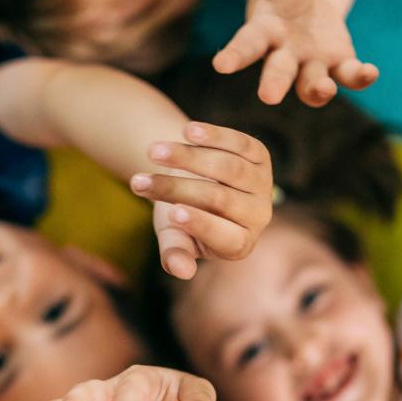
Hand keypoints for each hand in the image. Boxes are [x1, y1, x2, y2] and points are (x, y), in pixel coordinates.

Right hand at [130, 122, 272, 278]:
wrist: (192, 182)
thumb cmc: (179, 216)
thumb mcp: (174, 237)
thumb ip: (175, 254)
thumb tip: (182, 271)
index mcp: (239, 245)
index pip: (224, 236)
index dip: (200, 224)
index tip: (172, 213)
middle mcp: (259, 216)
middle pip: (219, 199)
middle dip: (176, 188)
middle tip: (139, 181)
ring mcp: (262, 184)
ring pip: (228, 167)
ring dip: (187, 157)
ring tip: (153, 151)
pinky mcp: (260, 156)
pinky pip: (239, 143)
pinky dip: (214, 136)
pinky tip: (187, 129)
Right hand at [213, 0, 377, 106]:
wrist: (307, 10)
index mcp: (263, 32)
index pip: (246, 45)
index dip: (234, 56)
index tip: (220, 66)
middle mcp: (284, 56)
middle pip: (278, 72)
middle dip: (273, 83)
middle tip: (268, 97)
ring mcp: (311, 65)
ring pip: (311, 84)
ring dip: (317, 89)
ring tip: (324, 89)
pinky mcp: (338, 65)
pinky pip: (349, 76)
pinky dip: (360, 76)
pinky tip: (370, 72)